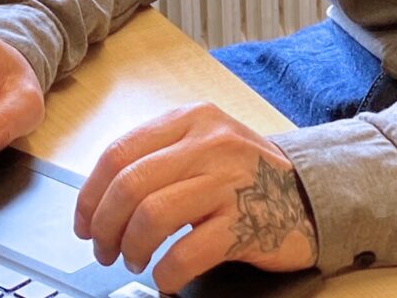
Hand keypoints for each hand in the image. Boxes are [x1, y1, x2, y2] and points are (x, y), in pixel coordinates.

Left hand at [74, 102, 316, 292]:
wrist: (313, 197)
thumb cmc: (248, 177)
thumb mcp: (206, 145)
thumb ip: (161, 156)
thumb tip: (100, 196)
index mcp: (193, 119)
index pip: (119, 153)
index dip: (90, 195)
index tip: (83, 222)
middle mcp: (211, 143)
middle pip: (129, 185)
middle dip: (104, 227)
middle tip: (104, 250)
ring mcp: (230, 181)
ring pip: (152, 215)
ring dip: (131, 248)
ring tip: (135, 260)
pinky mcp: (246, 223)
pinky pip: (187, 251)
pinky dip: (165, 272)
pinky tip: (165, 276)